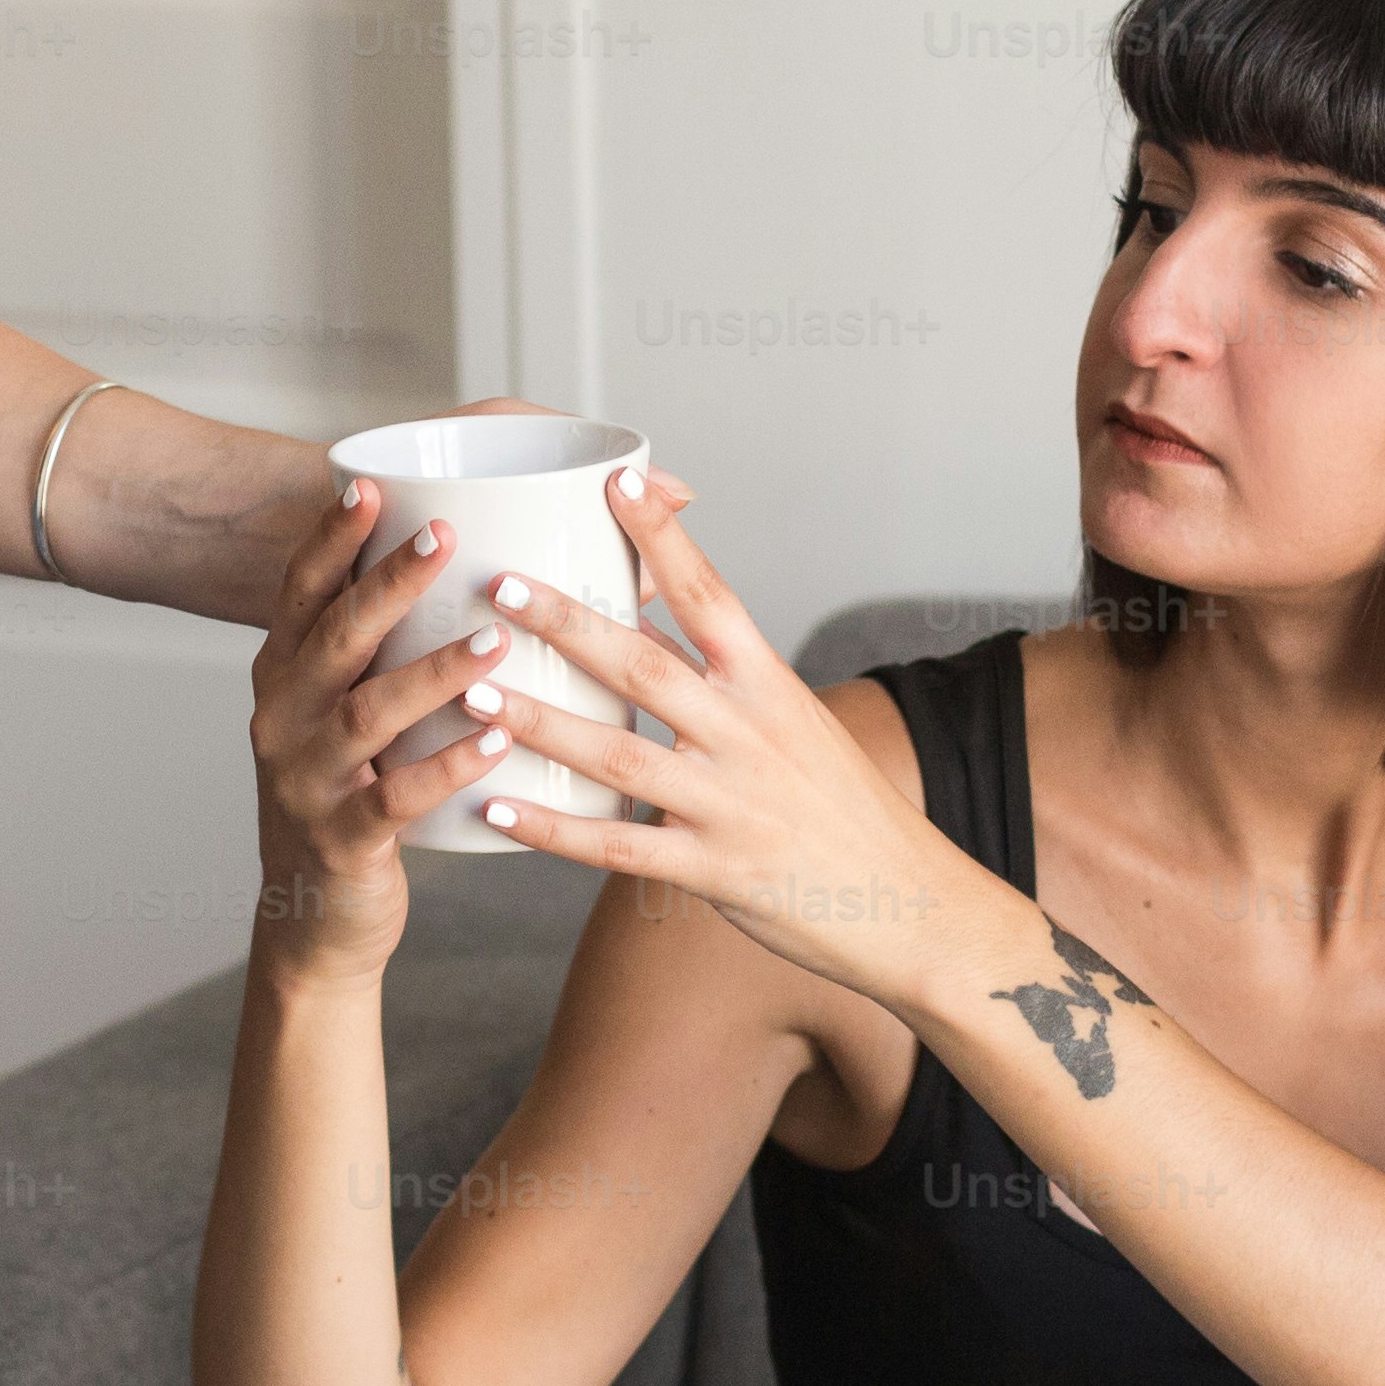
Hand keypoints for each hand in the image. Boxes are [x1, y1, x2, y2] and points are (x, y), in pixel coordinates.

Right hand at [244, 470, 523, 988]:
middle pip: (332, 638)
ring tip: (495, 641)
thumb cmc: (357, 794)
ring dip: (433, 673)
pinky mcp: (339, 841)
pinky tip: (494, 745)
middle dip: (386, 583)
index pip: (299, 593)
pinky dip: (445, 768)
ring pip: (365, 715)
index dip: (331, 539)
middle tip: (445, 536)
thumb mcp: (356, 716)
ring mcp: (305, 782)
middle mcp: (283, 719)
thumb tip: (494, 574)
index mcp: (285, 677)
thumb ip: (396, 652)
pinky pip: (394, 799)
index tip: (369, 485)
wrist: (317, 922)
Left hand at [464, 471, 998, 1003]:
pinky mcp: (713, 871)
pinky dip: (554, 829)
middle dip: (567, 624)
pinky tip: (496, 807)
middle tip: (501, 587)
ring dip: (542, 723)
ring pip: (620, 757)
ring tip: (476, 692)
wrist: (908, 901)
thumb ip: (721, 674)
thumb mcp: (794, 721)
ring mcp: (729, 805)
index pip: (712, 594)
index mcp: (771, 686)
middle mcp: (750, 736)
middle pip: (646, 667)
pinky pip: (618, 849)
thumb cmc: (842, 806)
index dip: (662, 539)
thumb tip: (646, 615)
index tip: (616, 484)